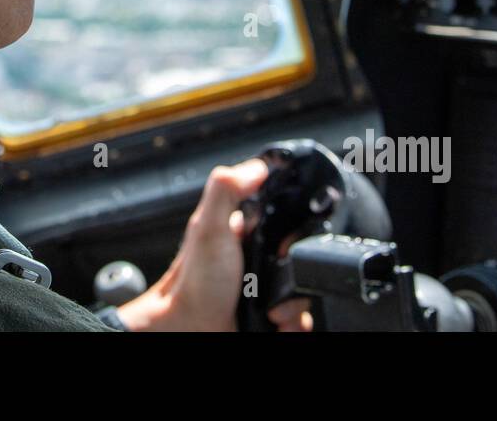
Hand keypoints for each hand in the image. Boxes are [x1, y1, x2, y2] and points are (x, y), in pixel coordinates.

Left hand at [116, 158, 312, 331]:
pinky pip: (301, 320)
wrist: (190, 330)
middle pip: (303, 260)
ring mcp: (267, 291)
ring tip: (275, 310)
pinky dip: (296, 324)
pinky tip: (278, 324)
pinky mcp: (274, 318)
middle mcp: (259, 262)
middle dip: (301, 274)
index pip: (289, 221)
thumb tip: (258, 166)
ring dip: (298, 304)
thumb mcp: (207, 227)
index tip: (292, 245)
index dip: (298, 231)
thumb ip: (226, 190)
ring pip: (305, 292)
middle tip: (278, 284)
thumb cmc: (192, 285)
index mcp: (246, 233)